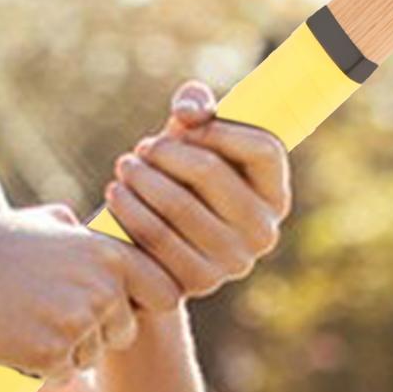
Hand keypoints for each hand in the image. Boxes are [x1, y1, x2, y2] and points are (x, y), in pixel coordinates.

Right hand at [0, 204, 181, 381]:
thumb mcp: (45, 220)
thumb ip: (85, 232)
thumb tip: (106, 237)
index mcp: (110, 254)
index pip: (165, 293)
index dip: (145, 304)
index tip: (123, 307)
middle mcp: (103, 288)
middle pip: (124, 332)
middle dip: (98, 333)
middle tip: (53, 317)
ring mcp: (79, 323)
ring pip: (91, 357)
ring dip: (66, 352)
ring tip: (25, 322)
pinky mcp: (50, 355)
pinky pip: (62, 376)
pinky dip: (40, 369)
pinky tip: (12, 343)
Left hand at [102, 79, 291, 300]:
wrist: (158, 245)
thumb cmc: (182, 179)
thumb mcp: (194, 141)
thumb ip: (196, 108)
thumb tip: (187, 113)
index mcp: (276, 195)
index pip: (263, 150)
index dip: (222, 128)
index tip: (186, 123)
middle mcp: (263, 232)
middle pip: (212, 172)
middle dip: (168, 151)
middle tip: (143, 147)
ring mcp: (233, 262)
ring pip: (178, 204)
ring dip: (142, 178)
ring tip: (125, 167)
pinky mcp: (197, 283)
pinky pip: (156, 238)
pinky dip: (129, 210)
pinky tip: (116, 193)